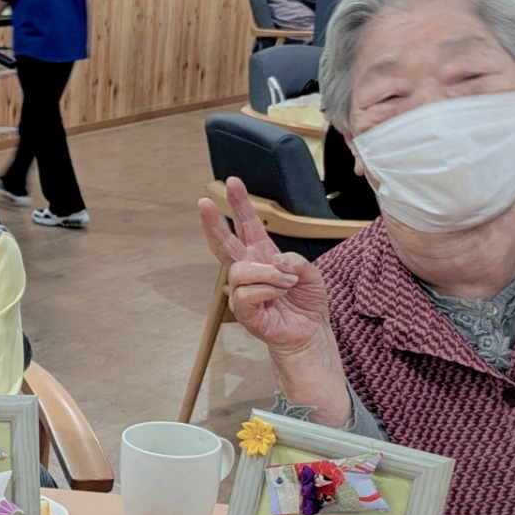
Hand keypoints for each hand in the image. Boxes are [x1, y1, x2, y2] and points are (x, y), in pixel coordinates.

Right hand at [195, 177, 332, 356]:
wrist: (309, 332)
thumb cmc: (307, 302)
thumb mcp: (311, 274)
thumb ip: (295, 260)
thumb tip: (275, 260)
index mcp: (263, 255)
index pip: (247, 225)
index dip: (240, 204)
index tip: (233, 182)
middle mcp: (249, 270)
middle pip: (223, 242)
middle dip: (213, 221)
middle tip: (203, 202)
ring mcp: (242, 290)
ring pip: (240, 270)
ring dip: (268, 274)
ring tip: (286, 284)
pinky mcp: (243, 310)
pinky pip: (247, 292)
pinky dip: (267, 291)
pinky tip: (278, 297)